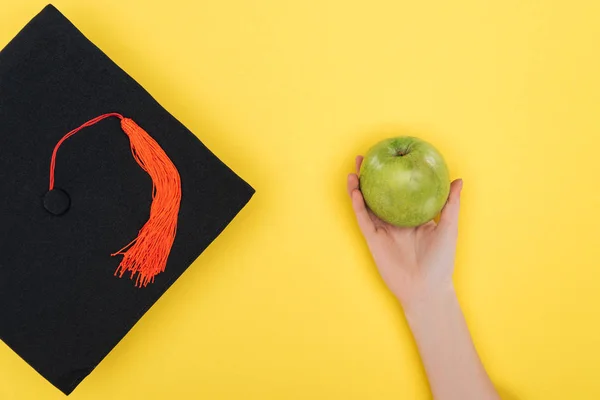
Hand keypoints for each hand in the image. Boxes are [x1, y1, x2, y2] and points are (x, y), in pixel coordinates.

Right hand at [347, 155, 462, 306]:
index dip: (392, 175)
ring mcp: (382, 230)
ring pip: (366, 204)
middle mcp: (394, 221)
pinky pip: (363, 219)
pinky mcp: (373, 240)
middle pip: (378, 194)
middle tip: (366, 157)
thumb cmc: (441, 261)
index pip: (399, 191)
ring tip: (354, 171)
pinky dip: (358, 205)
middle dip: (370, 176)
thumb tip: (457, 179)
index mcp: (411, 217)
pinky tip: (356, 192)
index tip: (390, 157)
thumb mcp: (449, 228)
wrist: (426, 289)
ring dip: (358, 188)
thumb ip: (451, 204)